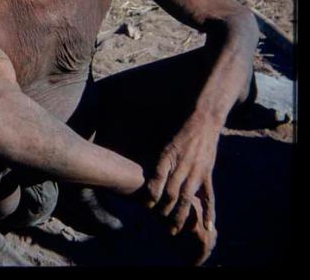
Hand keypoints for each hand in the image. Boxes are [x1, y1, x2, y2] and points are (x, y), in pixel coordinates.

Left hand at [144, 118, 218, 239]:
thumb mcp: (163, 142)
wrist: (203, 120)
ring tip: (173, 230)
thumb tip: (142, 175)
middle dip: (163, 209)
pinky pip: (209, 196)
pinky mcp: (208, 174)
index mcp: (168, 156)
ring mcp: (197, 171)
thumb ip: (155, 160)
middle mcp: (182, 165)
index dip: (152, 193)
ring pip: (187, 197)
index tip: (145, 206)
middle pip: (172, 192)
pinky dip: (209, 212)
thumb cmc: (179, 131)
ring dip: (180, 215)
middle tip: (156, 223)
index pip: (159, 179)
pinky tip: (207, 226)